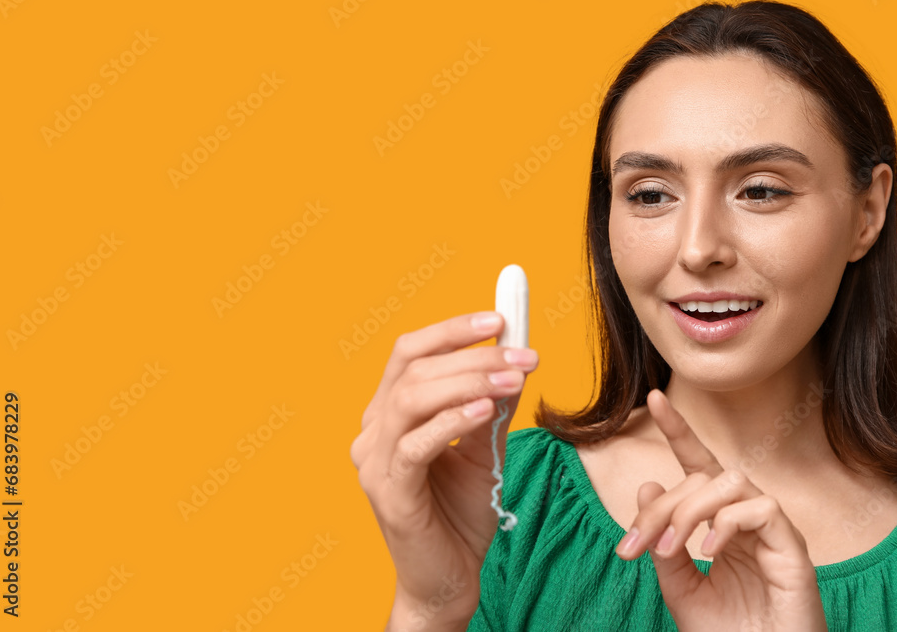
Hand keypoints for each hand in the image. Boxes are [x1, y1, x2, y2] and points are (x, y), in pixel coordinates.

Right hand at [350, 311, 538, 627]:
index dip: (452, 330)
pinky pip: (415, 446)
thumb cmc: (461, 513)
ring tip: (514, 378)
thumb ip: (491, 406)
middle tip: (524, 354)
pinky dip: (451, 421)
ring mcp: (375, 462)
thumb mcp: (484, 449)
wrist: (450, 578)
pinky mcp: (389, 493)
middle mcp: (373, 431)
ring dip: (468, 381)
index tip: (501, 318)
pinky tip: (486, 410)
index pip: (410, 353)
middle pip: (414, 369)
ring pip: (411, 398)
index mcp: (389, 414)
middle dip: (473, 355)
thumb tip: (516, 359)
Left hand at [615, 389, 826, 631]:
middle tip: (635, 545)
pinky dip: (726, 523)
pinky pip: (761, 507)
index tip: (653, 398)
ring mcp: (772, 531)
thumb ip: (662, 543)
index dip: (679, 431)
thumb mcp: (680, 588)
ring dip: (689, 509)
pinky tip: (708, 552)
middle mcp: (746, 518)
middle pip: (701, 477)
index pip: (698, 466)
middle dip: (661, 506)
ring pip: (729, 481)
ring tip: (670, 548)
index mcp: (719, 523)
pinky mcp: (793, 547)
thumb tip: (647, 484)